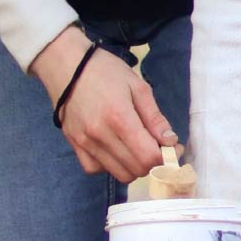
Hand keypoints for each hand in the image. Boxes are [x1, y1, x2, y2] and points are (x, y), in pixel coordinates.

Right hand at [32, 26, 175, 182]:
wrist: (67, 66)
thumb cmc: (106, 72)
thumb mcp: (138, 87)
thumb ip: (154, 117)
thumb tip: (170, 142)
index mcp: (119, 117)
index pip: (149, 156)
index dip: (166, 157)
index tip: (172, 148)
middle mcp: (100, 135)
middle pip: (136, 169)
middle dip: (153, 162)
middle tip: (155, 146)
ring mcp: (85, 143)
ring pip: (118, 174)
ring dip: (134, 166)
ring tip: (136, 148)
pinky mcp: (74, 146)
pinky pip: (95, 169)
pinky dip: (110, 166)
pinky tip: (115, 151)